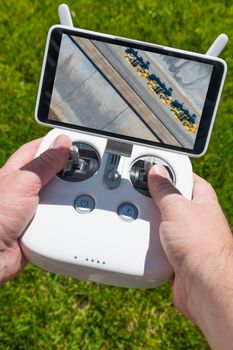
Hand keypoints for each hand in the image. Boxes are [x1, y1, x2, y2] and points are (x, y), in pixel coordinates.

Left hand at [0, 135, 70, 284]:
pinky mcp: (41, 225)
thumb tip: (62, 144)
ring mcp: (33, 207)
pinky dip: (67, 214)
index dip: (55, 144)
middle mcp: (25, 189)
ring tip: (79, 193)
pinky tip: (74, 212)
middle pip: (53, 173)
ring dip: (67, 196)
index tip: (73, 141)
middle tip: (83, 169)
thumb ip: (45, 164)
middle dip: (67, 171)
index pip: (38, 150)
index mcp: (17, 172)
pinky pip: (59, 216)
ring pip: (58, 195)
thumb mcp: (23, 182)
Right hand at [148, 164, 232, 348]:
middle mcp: (195, 217)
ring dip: (151, 221)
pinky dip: (150, 240)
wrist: (203, 286)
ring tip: (139, 217)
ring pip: (163, 221)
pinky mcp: (176, 253)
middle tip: (140, 193)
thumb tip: (157, 172)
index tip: (152, 167)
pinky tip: (144, 238)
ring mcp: (186, 235)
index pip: (185, 178)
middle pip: (171, 199)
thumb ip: (165, 189)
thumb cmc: (202, 247)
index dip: (169, 171)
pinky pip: (159, 240)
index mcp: (201, 200)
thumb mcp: (177, 208)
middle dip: (155, 198)